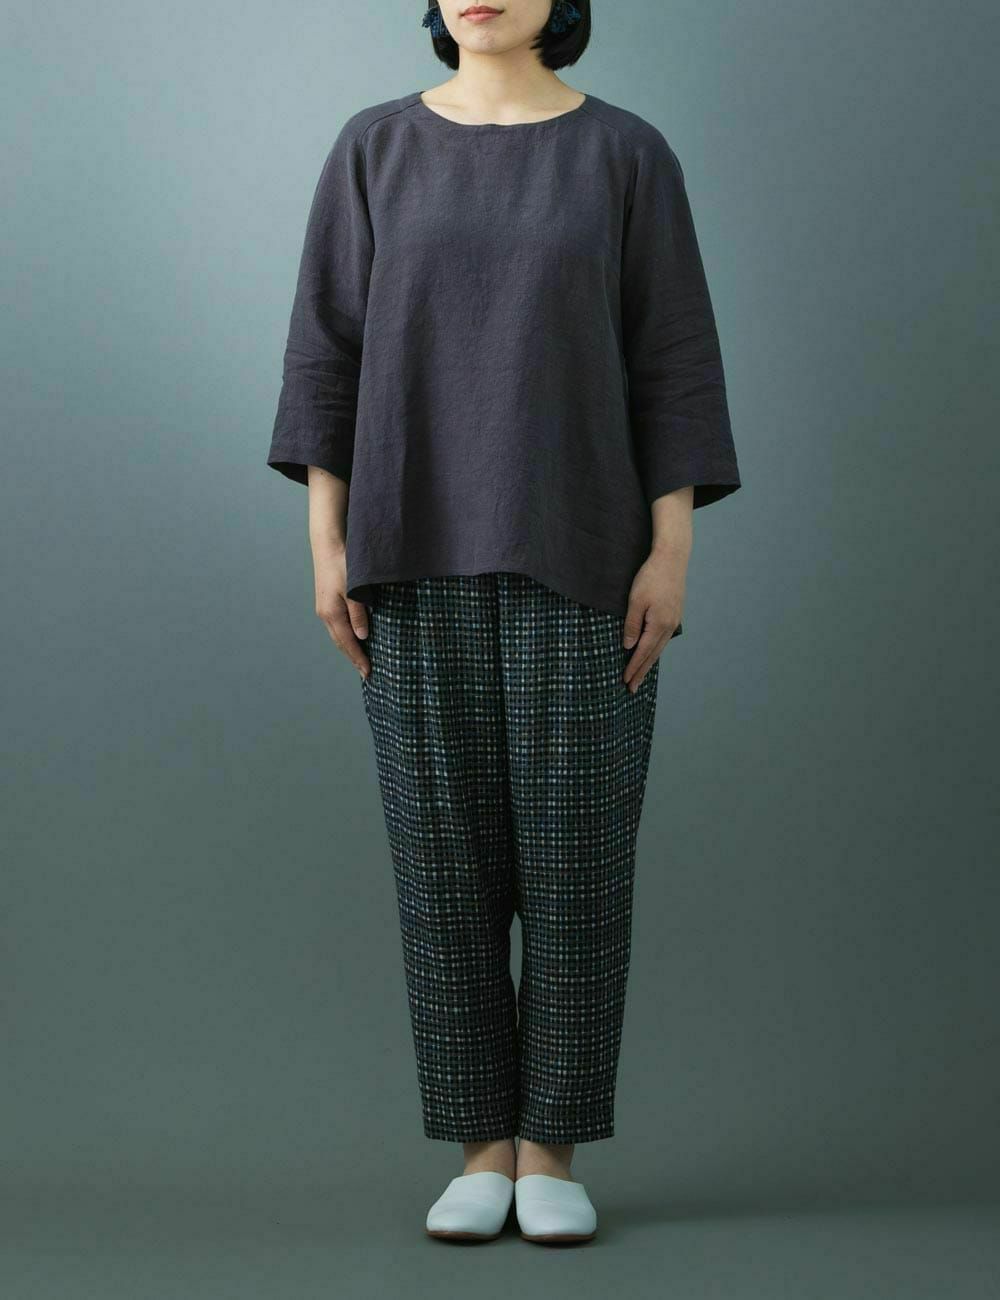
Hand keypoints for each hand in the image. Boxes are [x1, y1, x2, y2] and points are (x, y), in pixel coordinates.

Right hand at [313, 542, 370, 678]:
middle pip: (340, 643)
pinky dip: (345, 636)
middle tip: (365, 672)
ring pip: (337, 635)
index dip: (358, 659)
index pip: (348, 643)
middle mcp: (325, 614)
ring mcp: (324, 608)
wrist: (327, 545)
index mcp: (332, 614)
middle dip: (353, 658)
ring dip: (349, 648)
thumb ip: (359, 614)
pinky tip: (353, 636)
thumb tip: (362, 636)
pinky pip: (336, 626)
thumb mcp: (355, 591)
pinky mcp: (326, 602)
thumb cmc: (343, 565)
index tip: (368, 673)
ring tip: (360, 659)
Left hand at [622, 549, 684, 692]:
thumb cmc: (651, 577)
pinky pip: (663, 638)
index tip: (626, 682)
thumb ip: (632, 625)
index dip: (633, 668)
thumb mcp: (635, 601)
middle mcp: (669, 626)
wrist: (672, 559)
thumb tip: (629, 646)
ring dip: (649, 662)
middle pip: (653, 655)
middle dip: (641, 672)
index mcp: (659, 625)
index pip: (643, 653)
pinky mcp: (674, 614)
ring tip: (640, 675)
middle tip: (632, 688)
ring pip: (659, 648)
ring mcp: (674, 620)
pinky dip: (655, 649)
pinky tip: (651, 652)